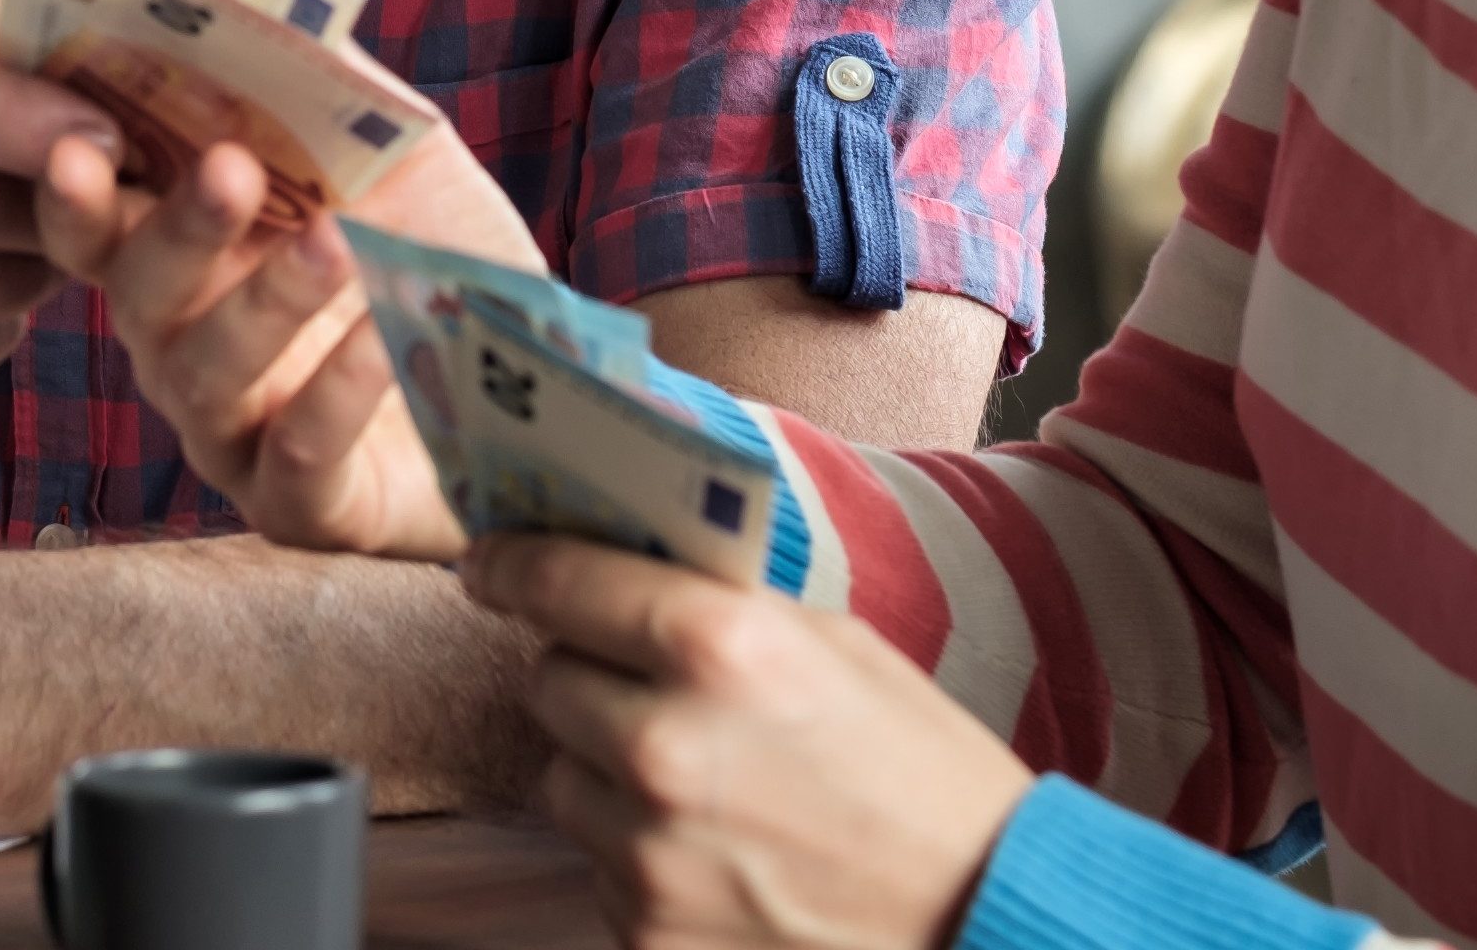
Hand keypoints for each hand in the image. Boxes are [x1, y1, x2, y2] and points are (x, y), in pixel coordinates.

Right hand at [34, 89, 534, 562]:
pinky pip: (297, 462)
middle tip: (231, 169)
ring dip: (267, 304)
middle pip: (140, 295)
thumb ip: (322, 78)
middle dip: (179, 228)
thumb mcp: (394, 147)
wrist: (543, 383)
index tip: (79, 141)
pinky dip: (336, 396)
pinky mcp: (306, 509)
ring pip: (209, 379)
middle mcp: (185, 349)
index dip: (75, 189)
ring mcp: (237, 436)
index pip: (97, 223)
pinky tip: (383, 340)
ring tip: (337, 244)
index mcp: (184, 255)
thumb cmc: (440, 254)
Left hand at [465, 535, 1034, 949]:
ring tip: (702, 786)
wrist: (984, 919)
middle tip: (651, 691)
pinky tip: (718, 854)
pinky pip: (597, 868)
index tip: (491, 563)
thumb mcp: (837, 647)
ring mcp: (648, 853)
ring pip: (562, 780)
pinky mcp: (645, 934)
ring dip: (607, 772)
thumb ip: (719, 606)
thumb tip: (621, 570)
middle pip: (547, 682)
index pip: (558, 582)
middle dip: (588, 676)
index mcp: (720, 647)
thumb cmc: (925, 776)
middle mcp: (664, 746)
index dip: (514, 564)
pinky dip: (638, 856)